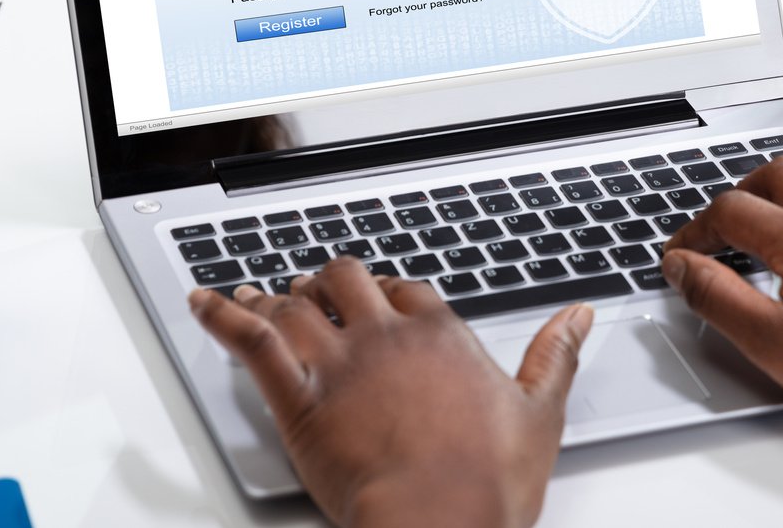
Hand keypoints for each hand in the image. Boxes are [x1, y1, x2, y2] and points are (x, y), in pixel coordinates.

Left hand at [188, 258, 593, 527]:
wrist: (438, 524)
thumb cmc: (486, 482)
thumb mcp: (540, 413)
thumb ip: (556, 355)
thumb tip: (578, 317)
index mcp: (440, 334)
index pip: (403, 288)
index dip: (384, 288)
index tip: (376, 294)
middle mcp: (385, 335)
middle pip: (345, 280)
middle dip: (328, 280)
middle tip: (316, 290)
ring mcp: (339, 362)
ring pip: (297, 302)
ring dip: (276, 294)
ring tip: (259, 293)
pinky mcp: (298, 398)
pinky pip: (250, 339)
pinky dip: (222, 314)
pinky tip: (203, 301)